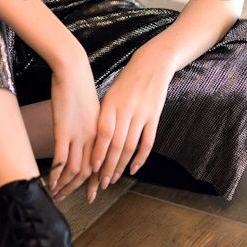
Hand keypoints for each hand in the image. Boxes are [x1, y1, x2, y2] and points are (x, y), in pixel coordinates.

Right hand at [47, 51, 100, 201]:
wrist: (73, 69)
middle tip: (68, 199)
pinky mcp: (63, 131)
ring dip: (65, 185)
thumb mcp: (90, 108)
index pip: (99, 163)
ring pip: (74, 169)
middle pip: (87, 171)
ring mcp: (78, 135)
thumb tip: (84, 133)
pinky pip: (61, 159)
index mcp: (101, 133)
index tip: (91, 193)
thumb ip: (89, 124)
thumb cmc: (79, 85)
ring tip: (56, 195)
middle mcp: (92, 138)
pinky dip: (56, 174)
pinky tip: (49, 182)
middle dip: (78, 189)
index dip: (95, 181)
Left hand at [83, 50, 173, 201]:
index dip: (98, 152)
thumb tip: (92, 141)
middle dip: (108, 166)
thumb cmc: (126, 80)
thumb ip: (103, 115)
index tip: (92, 169)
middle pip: (116, 144)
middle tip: (101, 183)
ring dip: (122, 166)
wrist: (152, 63)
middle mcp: (126, 110)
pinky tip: (134, 169)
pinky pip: (148, 142)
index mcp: (111, 104)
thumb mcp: (110, 94)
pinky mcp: (155, 117)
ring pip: (131, 146)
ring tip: (114, 179)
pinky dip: (141, 157)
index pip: (104, 133)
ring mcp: (142, 114)